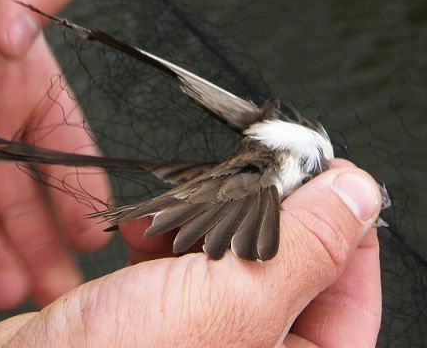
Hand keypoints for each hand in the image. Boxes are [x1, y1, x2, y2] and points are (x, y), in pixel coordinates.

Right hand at [0, 161, 382, 346]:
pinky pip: (180, 259)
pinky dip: (165, 230)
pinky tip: (143, 222)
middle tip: (244, 170)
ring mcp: (197, 333)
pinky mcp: (150, 311)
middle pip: (286, 268)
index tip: (323, 170)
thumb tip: (359, 194)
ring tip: (180, 203)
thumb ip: (303, 247)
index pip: (349, 297)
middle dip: (260, 215)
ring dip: (205, 217)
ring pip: (229, 255)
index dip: (343, 228)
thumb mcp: (230, 303)